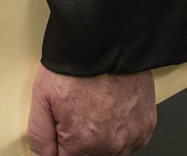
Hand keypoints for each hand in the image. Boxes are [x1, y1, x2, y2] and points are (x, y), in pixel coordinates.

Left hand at [27, 66, 155, 155]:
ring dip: (99, 138)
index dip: (59, 146)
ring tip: (91, 108)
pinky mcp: (146, 126)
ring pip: (111, 150)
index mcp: (83, 142)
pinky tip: (109, 110)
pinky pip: (130, 140)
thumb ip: (40, 134)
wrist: (107, 42)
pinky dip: (119, 130)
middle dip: (78, 142)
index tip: (59, 131)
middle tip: (74, 113)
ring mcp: (132, 137)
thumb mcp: (41, 96)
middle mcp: (111, 146)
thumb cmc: (74, 65)